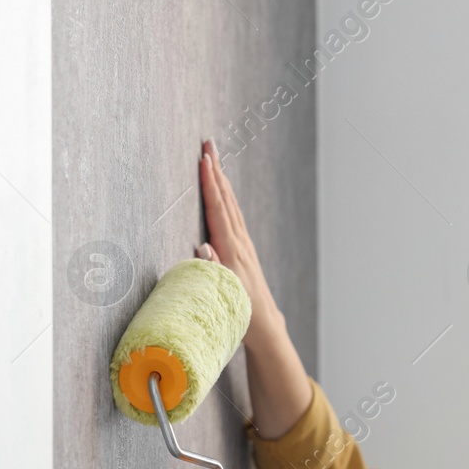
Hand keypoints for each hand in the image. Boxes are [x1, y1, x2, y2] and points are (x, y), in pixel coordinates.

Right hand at [196, 138, 278, 319]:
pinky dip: (226, 198)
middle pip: (226, 199)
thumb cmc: (242, 312)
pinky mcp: (244, 250)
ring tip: (213, 159)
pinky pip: (233, 216)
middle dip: (217, 171)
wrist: (265, 324)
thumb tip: (202, 247)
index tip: (204, 160)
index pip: (219, 210)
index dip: (210, 184)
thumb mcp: (225, 294)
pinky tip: (224, 192)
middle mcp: (240, 242)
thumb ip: (213, 270)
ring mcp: (244, 245)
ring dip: (221, 180)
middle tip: (208, 144)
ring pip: (231, 205)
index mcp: (232, 250)